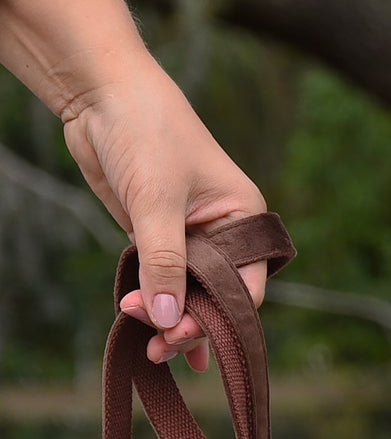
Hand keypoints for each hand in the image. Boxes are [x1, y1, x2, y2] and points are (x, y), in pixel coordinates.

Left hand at [62, 68, 266, 371]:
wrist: (99, 91)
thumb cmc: (145, 131)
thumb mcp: (156, 202)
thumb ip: (164, 264)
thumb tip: (167, 321)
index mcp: (243, 220)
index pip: (243, 286)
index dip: (217, 317)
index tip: (181, 334)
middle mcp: (224, 232)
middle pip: (215, 295)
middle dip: (189, 323)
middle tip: (159, 346)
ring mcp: (191, 235)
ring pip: (188, 291)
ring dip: (170, 320)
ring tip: (150, 347)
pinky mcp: (158, 235)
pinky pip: (162, 279)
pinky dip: (156, 303)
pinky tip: (150, 330)